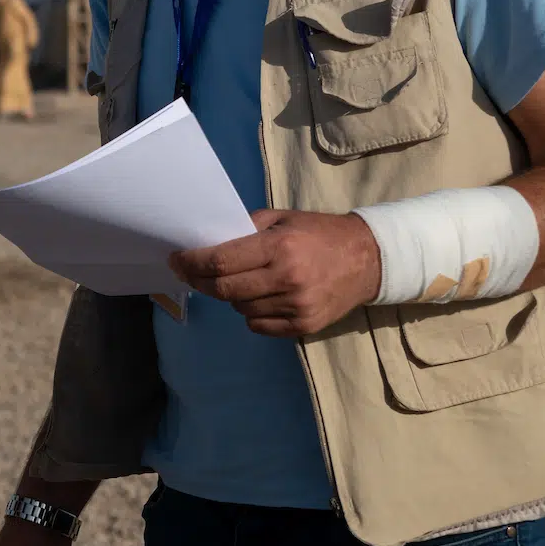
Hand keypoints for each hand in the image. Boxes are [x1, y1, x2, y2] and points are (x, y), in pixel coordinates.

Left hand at [170, 208, 381, 336]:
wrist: (368, 260)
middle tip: (189, 274)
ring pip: (240, 309)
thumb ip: (246, 229)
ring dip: (230, 297)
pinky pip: (258, 326)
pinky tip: (259, 298)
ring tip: (238, 282)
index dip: (191, 263)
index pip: (221, 262)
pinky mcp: (304, 326)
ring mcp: (296, 306)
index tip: (176, 260)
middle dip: (200, 282)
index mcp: (279, 247)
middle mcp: (287, 279)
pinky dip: (251, 314)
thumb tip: (207, 243)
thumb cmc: (319, 233)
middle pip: (224, 290)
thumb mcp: (283, 219)